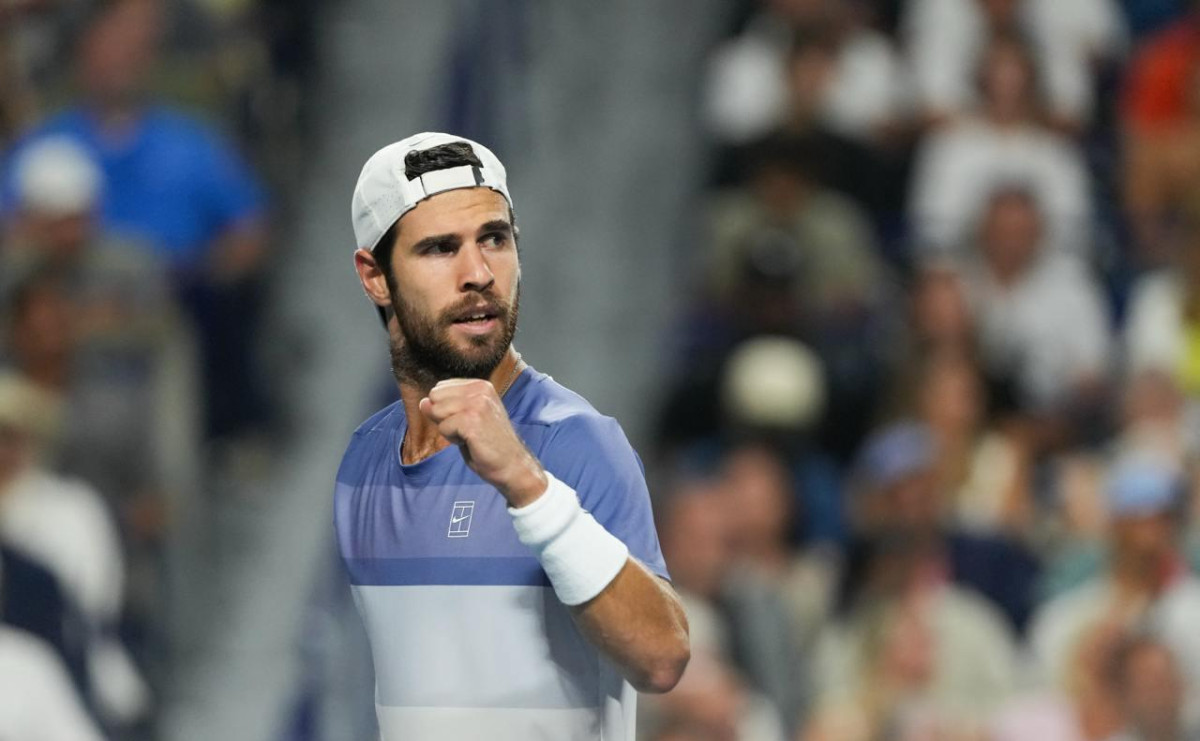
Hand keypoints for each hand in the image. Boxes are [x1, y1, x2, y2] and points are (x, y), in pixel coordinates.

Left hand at [419, 378, 547, 506]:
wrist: (511, 464)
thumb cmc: (488, 444)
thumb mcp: (464, 419)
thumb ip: (444, 408)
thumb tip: (422, 402)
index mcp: (479, 385)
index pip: (439, 388)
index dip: (445, 410)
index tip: (467, 422)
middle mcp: (479, 389)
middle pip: (435, 397)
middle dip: (444, 417)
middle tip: (468, 430)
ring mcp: (477, 403)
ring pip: (437, 411)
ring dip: (449, 429)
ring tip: (470, 436)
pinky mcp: (472, 420)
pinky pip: (443, 428)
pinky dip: (453, 439)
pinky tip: (471, 442)